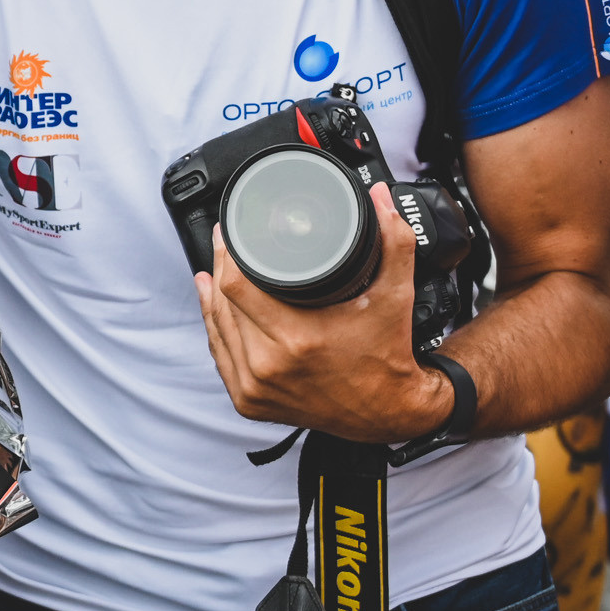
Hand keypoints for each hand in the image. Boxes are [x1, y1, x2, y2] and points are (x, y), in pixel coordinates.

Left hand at [195, 182, 453, 443]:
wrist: (388, 413)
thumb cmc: (388, 357)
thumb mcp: (396, 296)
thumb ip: (394, 242)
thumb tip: (380, 197)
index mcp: (297, 340)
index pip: (237, 285)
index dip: (228, 253)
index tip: (230, 231)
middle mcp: (269, 367)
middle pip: (223, 303)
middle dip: (221, 267)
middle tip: (226, 242)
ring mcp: (255, 388)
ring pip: (216, 328)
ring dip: (214, 296)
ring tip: (218, 267)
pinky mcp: (248, 402)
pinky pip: (220, 356)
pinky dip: (217, 328)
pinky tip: (213, 306)